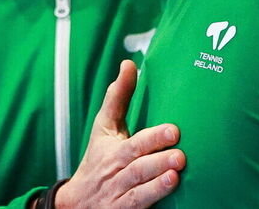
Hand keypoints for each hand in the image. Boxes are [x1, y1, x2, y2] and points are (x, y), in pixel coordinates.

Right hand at [54, 61, 183, 208]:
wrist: (78, 202)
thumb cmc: (98, 158)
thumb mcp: (104, 128)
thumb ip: (118, 97)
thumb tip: (129, 64)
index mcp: (114, 151)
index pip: (134, 143)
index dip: (153, 137)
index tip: (174, 130)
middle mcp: (117, 174)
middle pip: (138, 167)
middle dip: (158, 160)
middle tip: (181, 154)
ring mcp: (120, 196)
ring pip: (139, 190)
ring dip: (158, 184)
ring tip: (176, 173)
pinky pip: (139, 208)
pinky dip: (152, 200)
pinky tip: (169, 192)